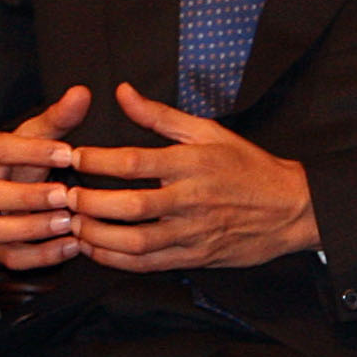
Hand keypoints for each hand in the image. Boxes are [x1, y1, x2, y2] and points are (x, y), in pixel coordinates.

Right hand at [0, 86, 93, 270]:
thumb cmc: (16, 164)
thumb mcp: (32, 138)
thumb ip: (57, 118)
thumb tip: (83, 92)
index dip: (31, 152)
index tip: (68, 154)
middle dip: (27, 196)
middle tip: (65, 195)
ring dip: (31, 229)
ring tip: (68, 223)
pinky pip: (10, 258)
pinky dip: (40, 256)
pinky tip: (72, 246)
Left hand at [63, 82, 319, 273]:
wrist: (291, 208)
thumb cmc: (247, 166)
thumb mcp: (208, 131)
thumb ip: (160, 115)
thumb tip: (122, 92)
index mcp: (191, 163)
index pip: (134, 162)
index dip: (97, 161)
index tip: (71, 156)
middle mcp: (190, 199)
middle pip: (130, 206)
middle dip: (90, 204)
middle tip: (64, 196)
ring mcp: (193, 233)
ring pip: (136, 242)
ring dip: (98, 236)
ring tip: (73, 225)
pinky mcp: (195, 257)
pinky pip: (148, 264)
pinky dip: (116, 260)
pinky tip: (95, 250)